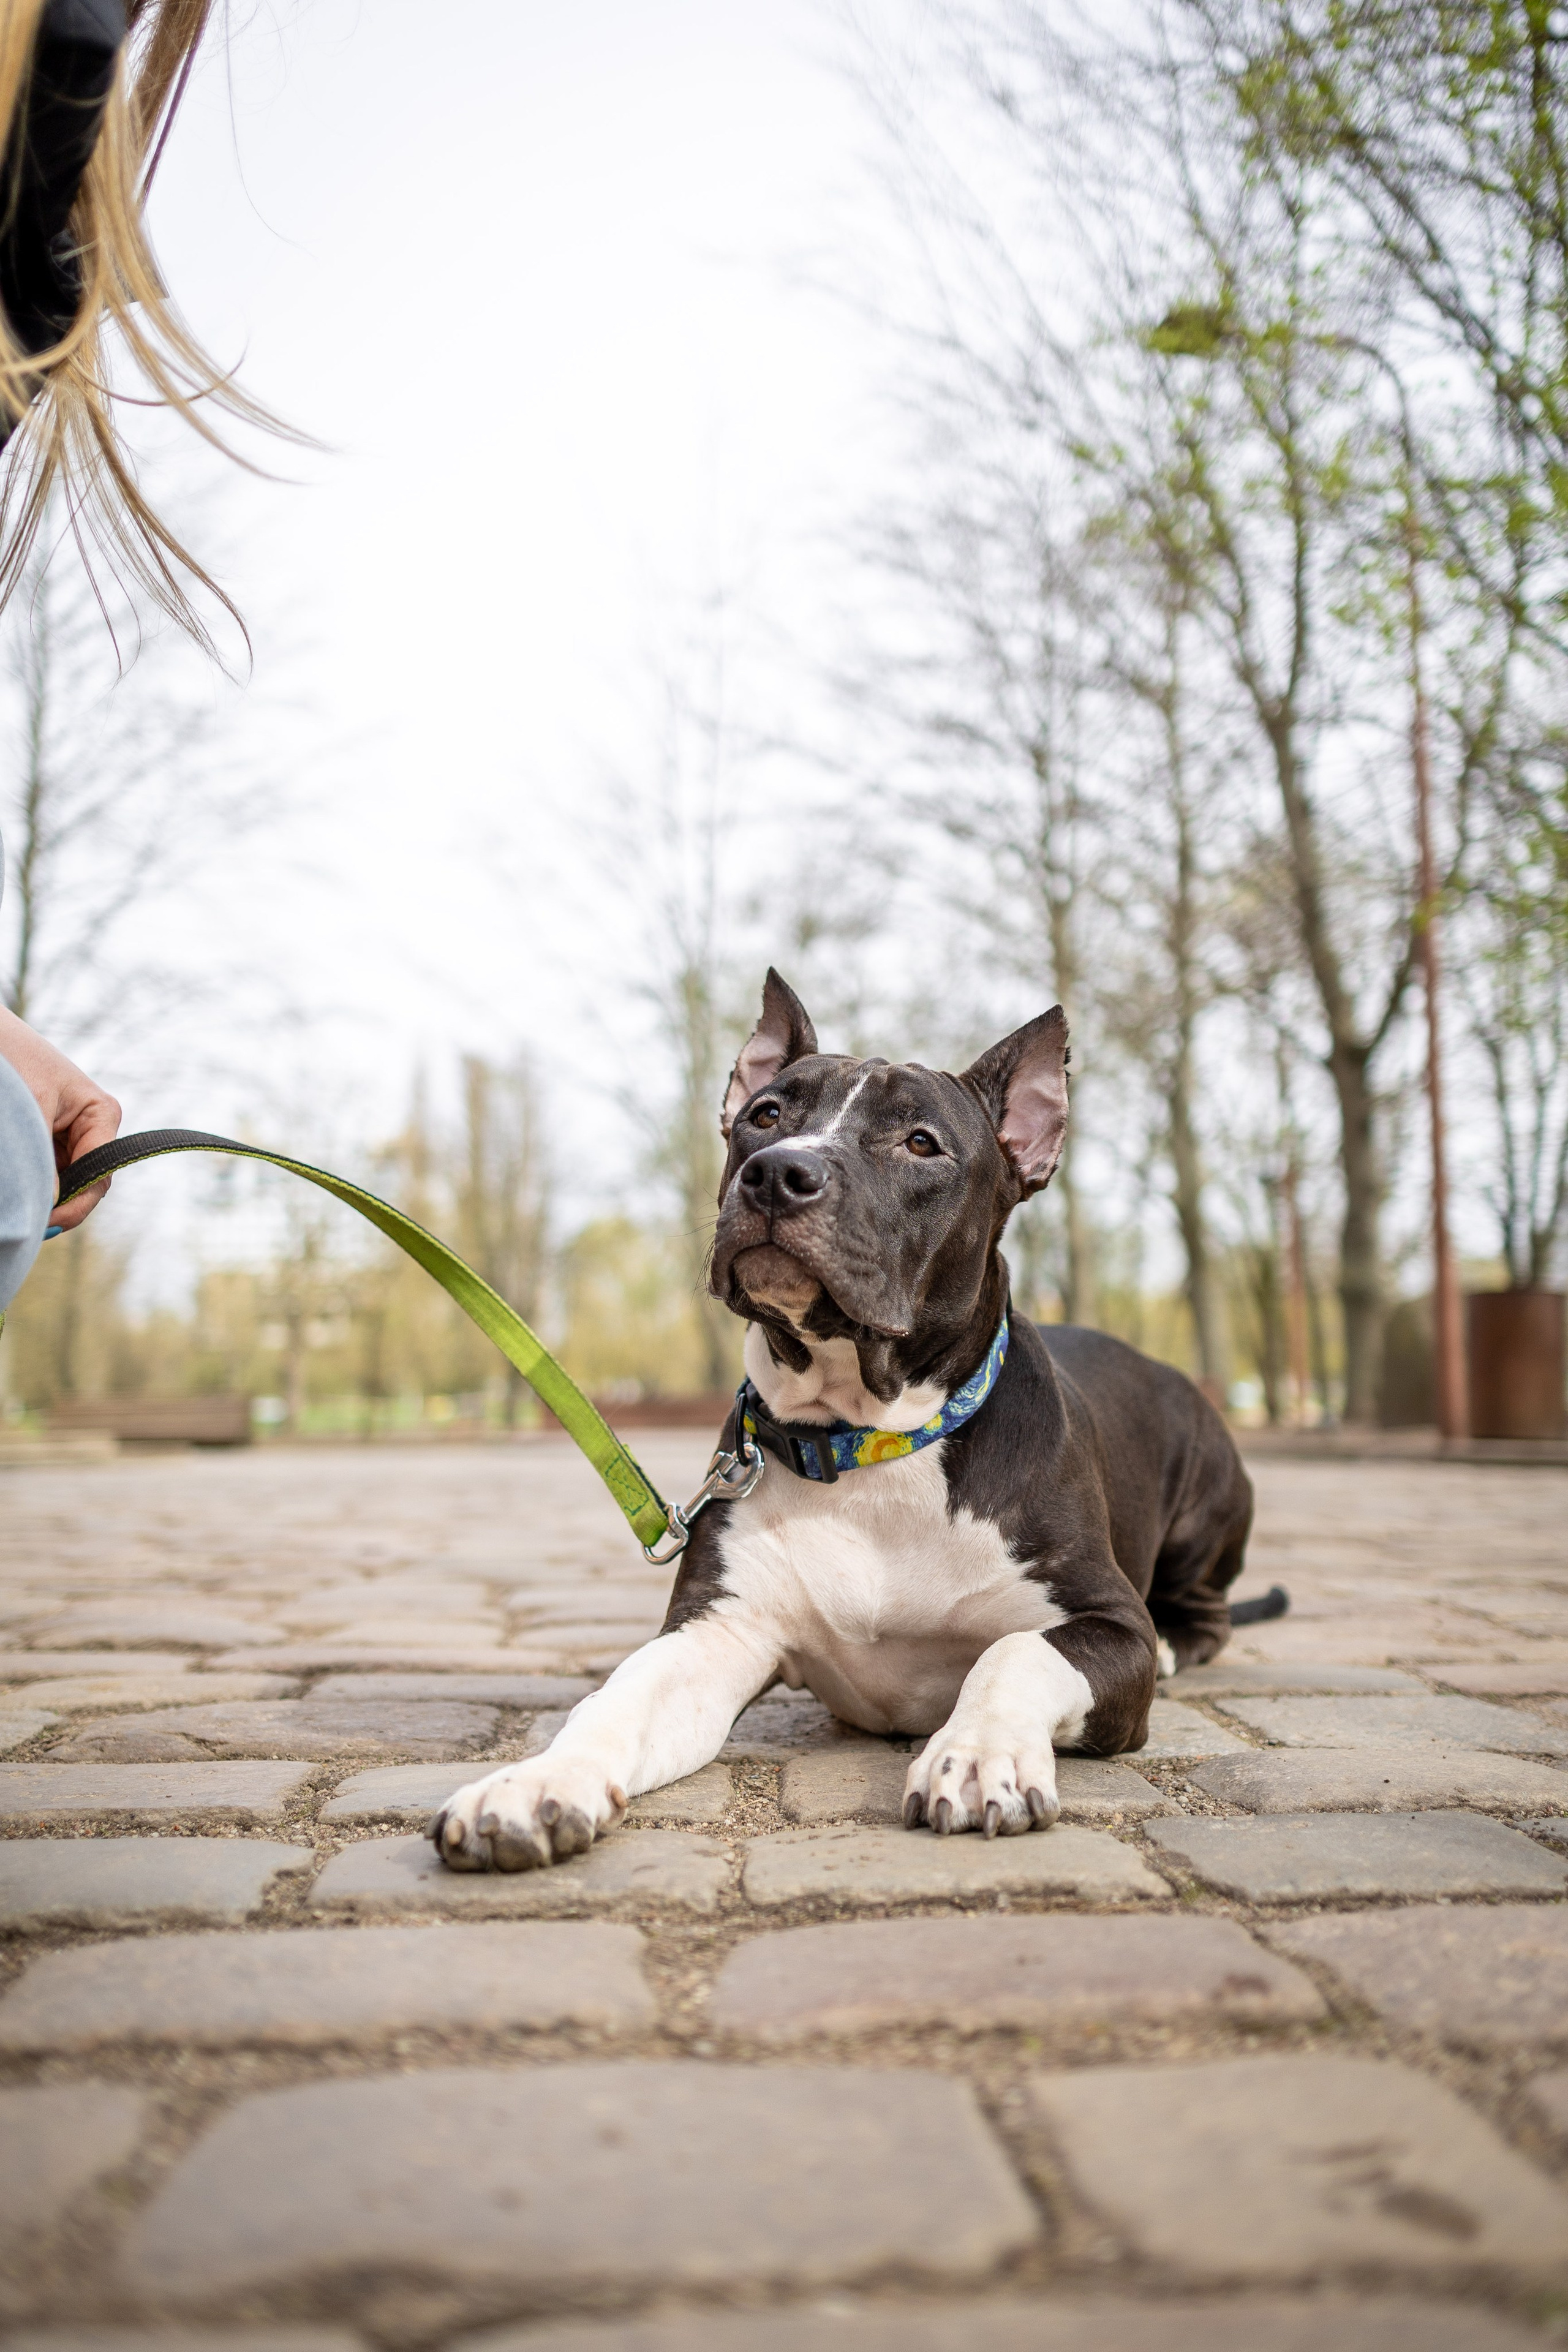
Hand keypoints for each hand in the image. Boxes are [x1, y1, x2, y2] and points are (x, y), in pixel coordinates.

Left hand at [0, 1007, 120, 1230]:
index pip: (99, 1176)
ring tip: (17, 1204)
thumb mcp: (30, 1111)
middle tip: (27, 1223)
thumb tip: (49, 1205)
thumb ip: (43, 1161)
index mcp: (101, 1116)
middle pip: (84, 1184)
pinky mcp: (46, 1138)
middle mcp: (91, 1128)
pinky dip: (31, 1183)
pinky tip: (15, 1190)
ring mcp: (68, 1134)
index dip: (76, 1205)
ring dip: (42, 1194)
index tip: (44, 1222)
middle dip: (58, 1204)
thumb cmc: (12, 1060)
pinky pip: (46, 1172)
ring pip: (63, 1182)